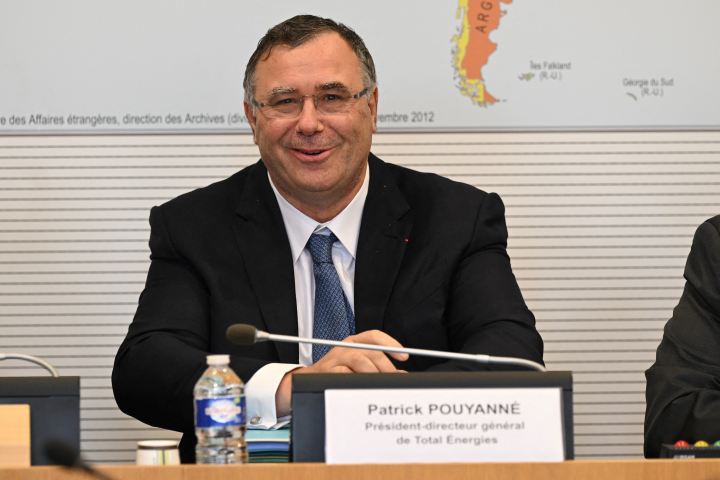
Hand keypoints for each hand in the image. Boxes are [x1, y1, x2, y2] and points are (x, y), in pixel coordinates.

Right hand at [274, 330, 408, 415]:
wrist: (306, 382)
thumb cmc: (335, 373)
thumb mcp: (356, 365)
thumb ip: (377, 367)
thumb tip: (399, 374)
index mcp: (353, 342)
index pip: (374, 336)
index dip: (391, 344)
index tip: (403, 355)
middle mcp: (345, 347)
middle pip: (371, 351)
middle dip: (386, 366)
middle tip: (393, 377)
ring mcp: (335, 358)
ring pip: (359, 360)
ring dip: (372, 373)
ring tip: (378, 383)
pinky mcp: (327, 371)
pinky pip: (345, 373)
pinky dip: (356, 380)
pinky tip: (361, 386)